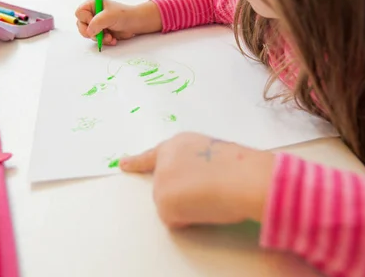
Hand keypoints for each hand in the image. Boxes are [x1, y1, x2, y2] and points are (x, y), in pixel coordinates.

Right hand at [75, 0, 162, 45]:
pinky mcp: (101, 32)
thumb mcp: (110, 16)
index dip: (86, 19)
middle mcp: (93, 13)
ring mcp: (96, 24)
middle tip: (100, 34)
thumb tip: (88, 32)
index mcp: (93, 4)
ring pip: (88, 34)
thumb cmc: (125, 15)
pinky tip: (112, 39)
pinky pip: (96, 39)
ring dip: (99, 38)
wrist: (136, 24)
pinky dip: (104, 41)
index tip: (96, 22)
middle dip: (91, 32)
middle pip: (81, 25)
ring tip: (110, 37)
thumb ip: (97, 23)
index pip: (80, 13)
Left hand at [120, 132, 275, 226]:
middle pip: (164, 186)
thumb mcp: (213, 155)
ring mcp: (161, 180)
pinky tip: (205, 208)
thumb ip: (195, 164)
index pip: (154, 154)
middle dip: (180, 195)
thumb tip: (196, 185)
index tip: (121, 164)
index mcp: (180, 143)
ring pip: (170, 204)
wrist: (242, 177)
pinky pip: (175, 220)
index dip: (137, 161)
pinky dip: (189, 221)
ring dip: (188, 207)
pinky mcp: (163, 201)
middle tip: (208, 194)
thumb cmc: (240, 167)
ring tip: (213, 197)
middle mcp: (165, 159)